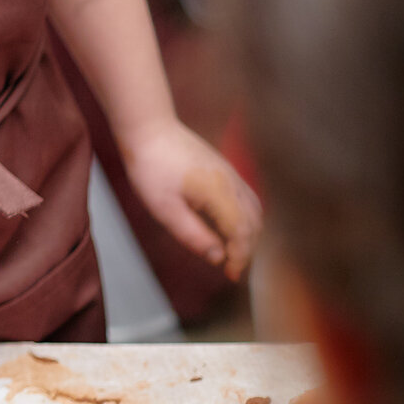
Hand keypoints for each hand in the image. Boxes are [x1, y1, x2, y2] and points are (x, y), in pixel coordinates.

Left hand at [121, 119, 261, 280]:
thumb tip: (217, 257)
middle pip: (254, 223)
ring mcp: (231, 173)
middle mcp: (232, 182)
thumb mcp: (164, 208)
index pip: (242, 233)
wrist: (149, 129)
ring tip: (233, 252)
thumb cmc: (150, 167)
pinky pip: (247, 197)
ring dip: (249, 234)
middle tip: (232, 269)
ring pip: (254, 209)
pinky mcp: (224, 168)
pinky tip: (230, 227)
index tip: (231, 275)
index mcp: (219, 193)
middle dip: (247, 249)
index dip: (240, 257)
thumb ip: (192, 235)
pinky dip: (246, 218)